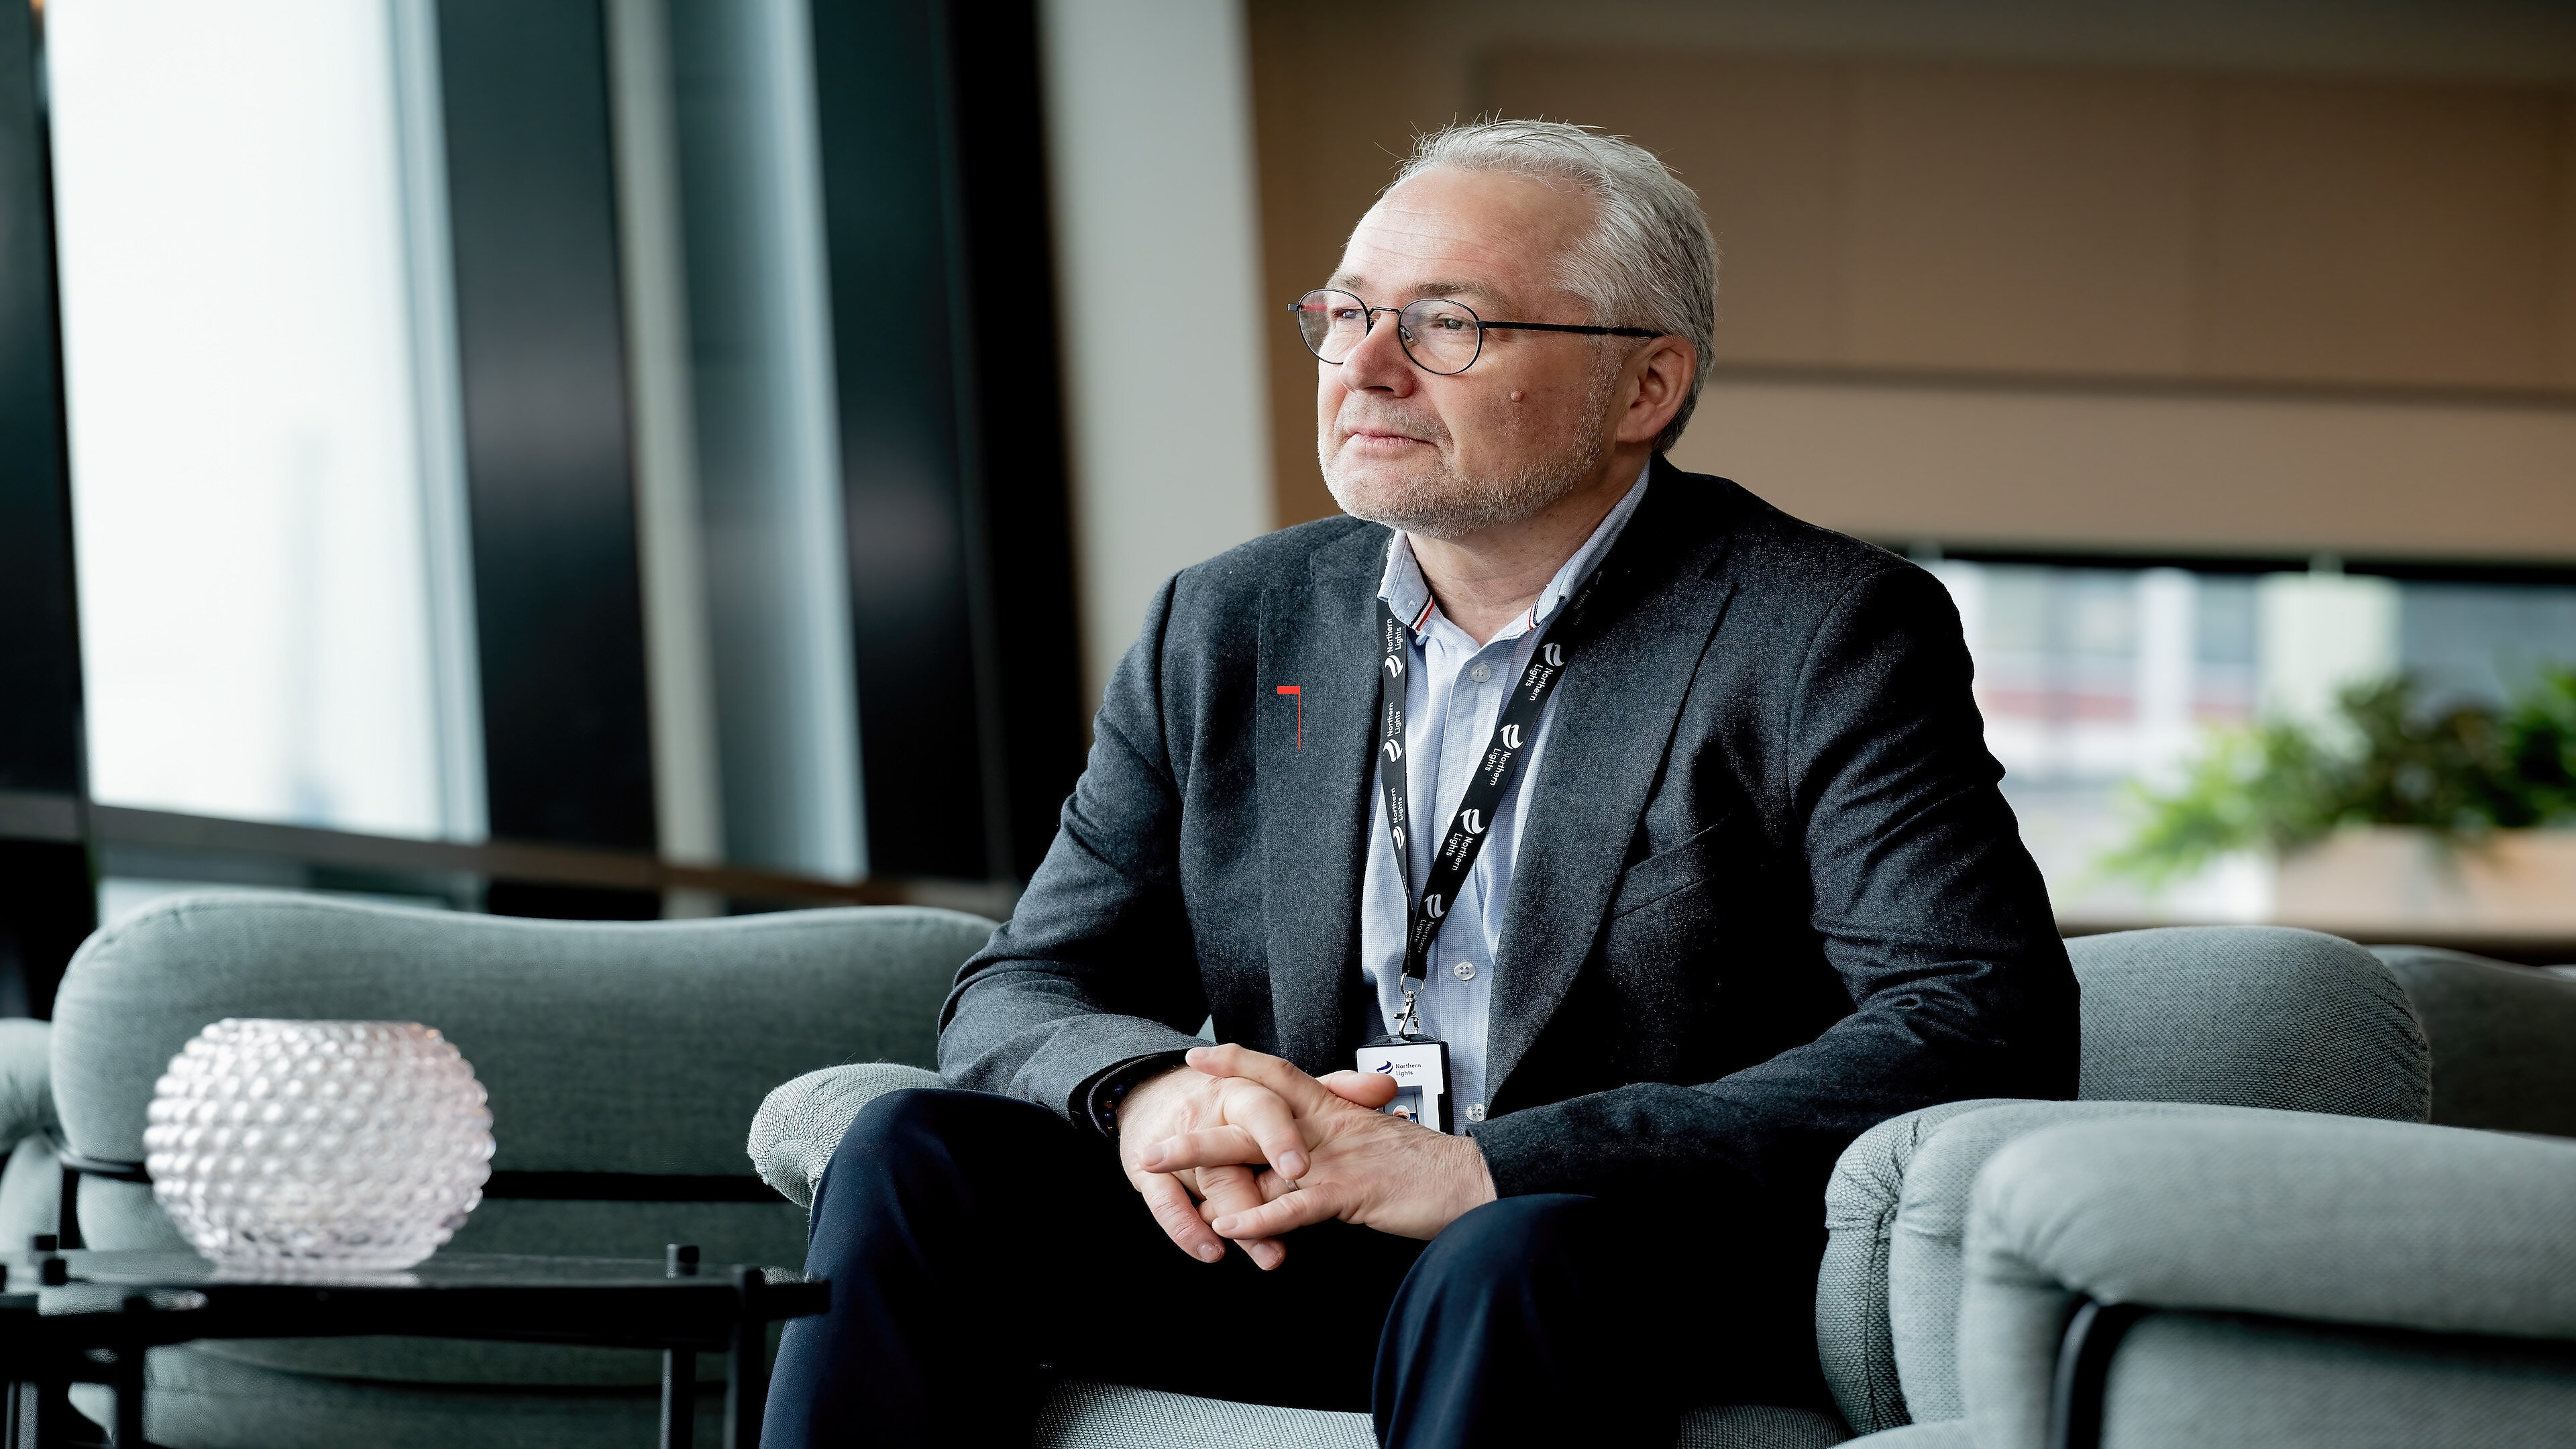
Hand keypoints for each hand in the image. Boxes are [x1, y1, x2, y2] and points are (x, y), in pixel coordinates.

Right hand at [1114, 1063, 1331, 1269]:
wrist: (1155, 1095)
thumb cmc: (1230, 1100)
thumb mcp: (1278, 1090)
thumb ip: (1333, 1090)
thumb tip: (1383, 1087)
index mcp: (1242, 1092)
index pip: (1263, 1108)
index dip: (1280, 1137)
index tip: (1301, 1166)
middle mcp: (1208, 1114)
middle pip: (1232, 1148)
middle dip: (1257, 1185)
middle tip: (1286, 1214)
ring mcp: (1176, 1142)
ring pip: (1209, 1183)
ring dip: (1239, 1222)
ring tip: (1269, 1254)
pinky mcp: (1151, 1174)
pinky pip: (1165, 1203)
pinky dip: (1187, 1229)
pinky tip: (1211, 1249)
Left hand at [1136, 1044, 1497, 1246]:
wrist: (1473, 1180)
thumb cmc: (1426, 1169)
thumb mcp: (1369, 1147)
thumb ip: (1330, 1147)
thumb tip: (1293, 1163)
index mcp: (1335, 1110)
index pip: (1277, 1075)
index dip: (1236, 1063)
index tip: (1198, 1055)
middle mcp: (1329, 1126)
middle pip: (1250, 1114)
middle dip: (1196, 1126)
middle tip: (1149, 1139)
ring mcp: (1336, 1158)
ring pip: (1259, 1155)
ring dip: (1205, 1166)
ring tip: (1160, 1173)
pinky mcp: (1350, 1193)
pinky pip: (1295, 1205)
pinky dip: (1258, 1216)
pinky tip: (1226, 1223)